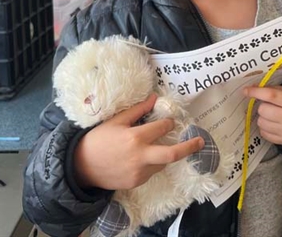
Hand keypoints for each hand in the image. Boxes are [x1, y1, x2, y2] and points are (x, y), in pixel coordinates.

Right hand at [74, 94, 204, 189]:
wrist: (81, 167)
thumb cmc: (97, 140)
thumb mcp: (115, 121)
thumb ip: (137, 110)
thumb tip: (154, 98)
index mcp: (135, 137)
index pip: (161, 128)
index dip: (167, 122)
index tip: (169, 120)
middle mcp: (140, 156)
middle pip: (172, 154)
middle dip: (189, 147)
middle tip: (200, 142)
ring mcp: (139, 172)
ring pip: (162, 163)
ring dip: (164, 154)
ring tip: (155, 147)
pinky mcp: (136, 182)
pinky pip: (151, 171)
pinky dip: (151, 163)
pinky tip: (141, 158)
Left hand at [244, 85, 281, 145]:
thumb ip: (270, 89)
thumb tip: (250, 89)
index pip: (270, 95)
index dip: (256, 92)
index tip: (246, 90)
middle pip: (262, 110)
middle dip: (263, 107)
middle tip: (270, 106)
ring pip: (260, 122)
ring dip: (263, 118)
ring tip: (272, 116)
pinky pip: (263, 133)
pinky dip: (265, 128)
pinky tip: (273, 125)